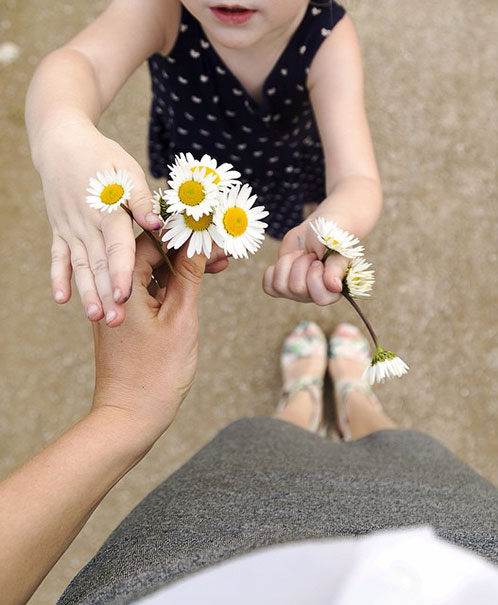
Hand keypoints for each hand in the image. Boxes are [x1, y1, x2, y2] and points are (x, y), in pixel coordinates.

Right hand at [36, 120, 160, 326]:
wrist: (61, 143)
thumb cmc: (103, 158)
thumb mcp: (127, 171)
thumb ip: (141, 200)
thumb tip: (157, 223)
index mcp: (107, 211)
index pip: (116, 247)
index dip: (120, 272)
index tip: (124, 296)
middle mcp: (86, 224)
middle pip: (99, 264)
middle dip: (107, 294)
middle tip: (116, 323)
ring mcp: (70, 229)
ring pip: (80, 266)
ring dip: (86, 292)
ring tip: (95, 317)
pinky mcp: (61, 230)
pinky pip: (59, 257)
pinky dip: (58, 277)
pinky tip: (61, 299)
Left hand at [91, 234, 213, 443]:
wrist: (131, 416)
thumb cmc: (155, 372)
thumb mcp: (181, 318)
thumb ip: (189, 277)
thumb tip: (199, 243)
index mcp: (121, 285)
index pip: (149, 240)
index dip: (181, 231)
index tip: (209, 226)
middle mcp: (116, 289)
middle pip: (152, 253)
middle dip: (187, 247)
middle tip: (221, 247)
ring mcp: (122, 304)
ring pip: (156, 271)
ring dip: (185, 266)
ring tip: (220, 264)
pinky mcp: (130, 318)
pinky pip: (154, 291)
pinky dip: (176, 285)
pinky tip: (200, 282)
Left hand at [262, 221, 348, 305]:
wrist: (316, 228)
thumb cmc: (332, 236)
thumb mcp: (338, 248)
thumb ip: (337, 267)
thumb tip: (335, 287)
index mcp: (333, 291)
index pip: (320, 298)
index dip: (314, 277)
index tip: (318, 261)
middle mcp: (314, 296)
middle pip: (297, 288)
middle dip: (300, 264)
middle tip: (309, 255)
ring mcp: (296, 293)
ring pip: (280, 286)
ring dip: (288, 262)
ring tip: (299, 255)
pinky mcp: (281, 285)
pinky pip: (268, 286)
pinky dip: (273, 270)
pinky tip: (287, 260)